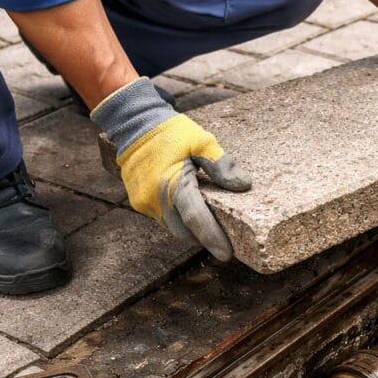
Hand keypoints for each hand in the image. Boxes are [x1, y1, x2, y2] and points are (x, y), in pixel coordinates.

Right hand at [90, 78, 250, 260]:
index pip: (196, 219)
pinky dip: (178, 220)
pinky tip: (191, 214)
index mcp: (173, 184)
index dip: (213, 239)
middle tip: (225, 242)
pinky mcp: (139, 203)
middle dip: (204, 239)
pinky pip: (163, 219)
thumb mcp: (202, 141)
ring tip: (211, 229)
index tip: (227, 254)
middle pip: (185, 232)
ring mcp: (144, 204)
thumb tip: (243, 185)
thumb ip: (221, 164)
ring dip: (191, 231)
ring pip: (173, 228)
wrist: (134, 124)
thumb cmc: (171, 132)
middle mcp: (156, 199)